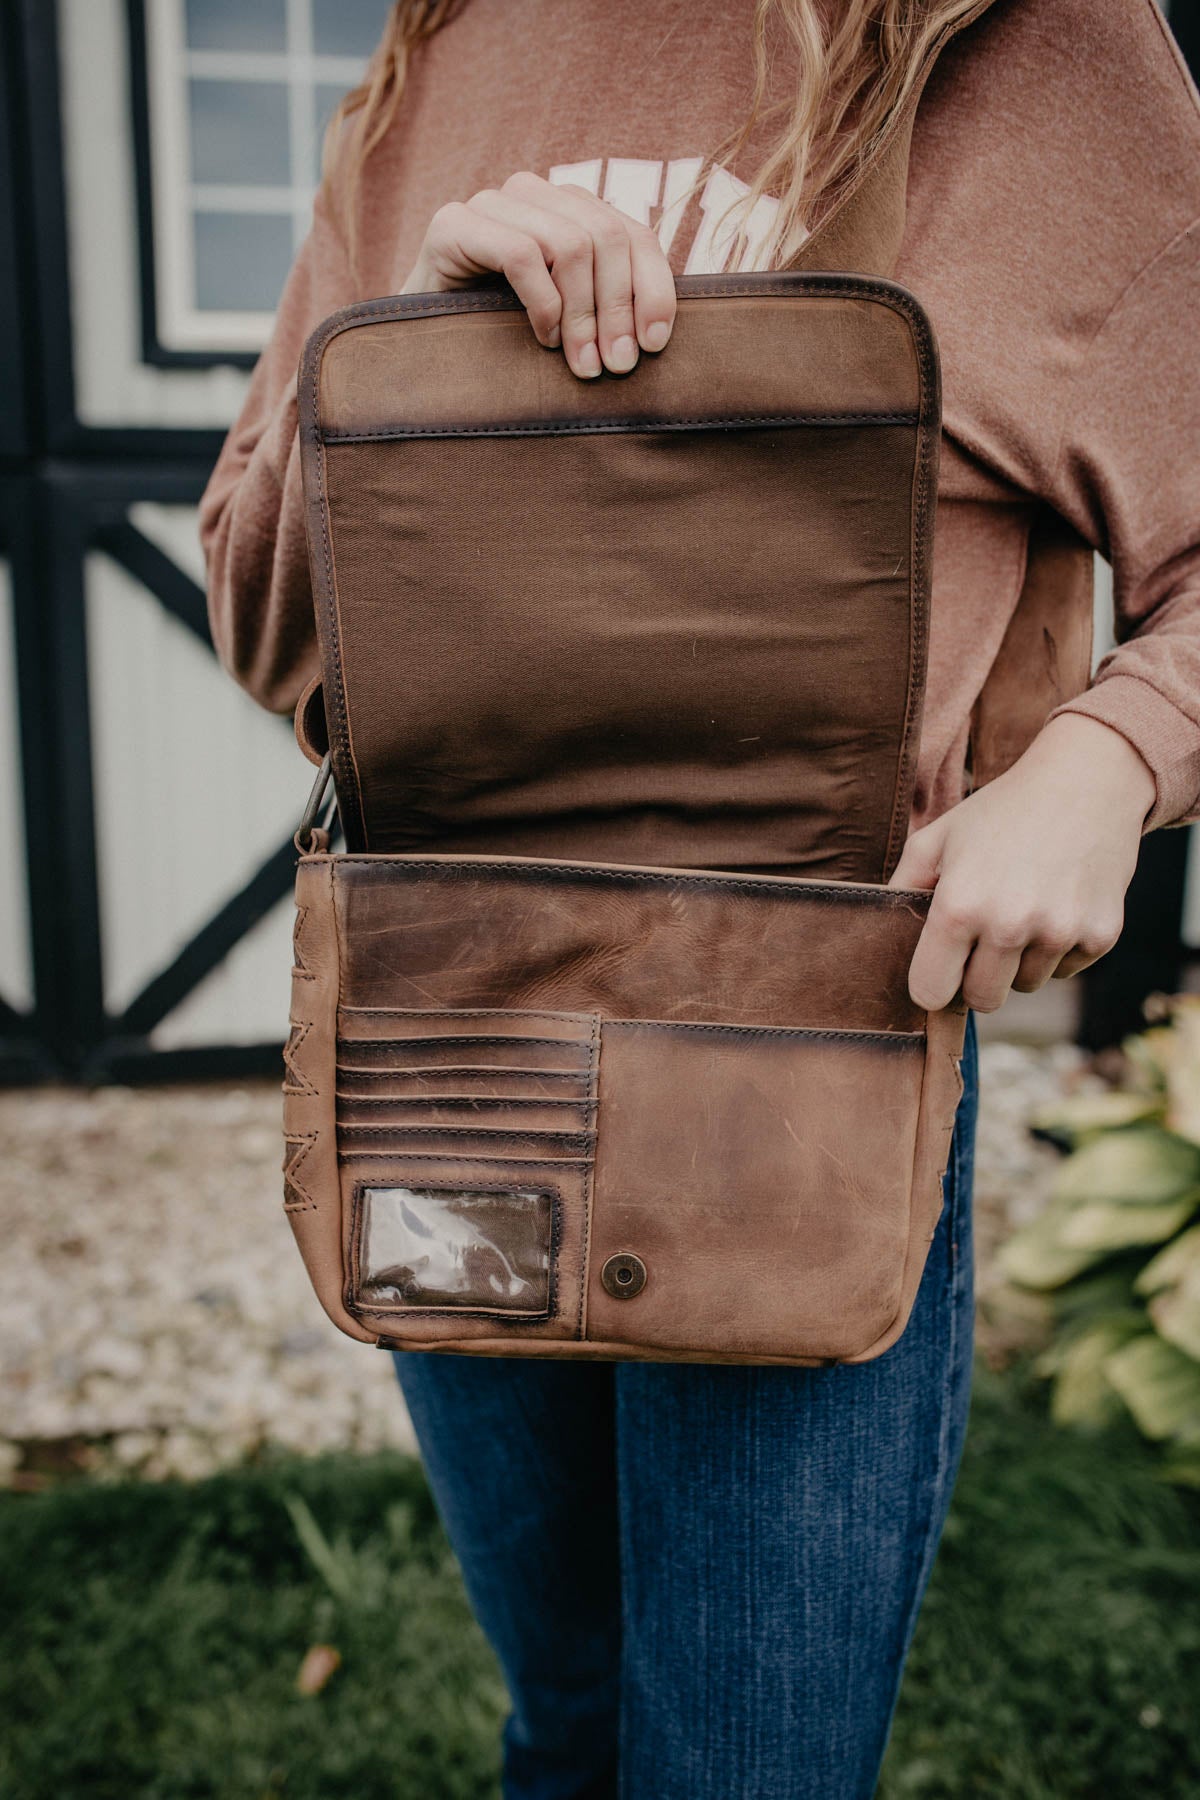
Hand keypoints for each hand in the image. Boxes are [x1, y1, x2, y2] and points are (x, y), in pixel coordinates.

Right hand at [400, 171, 676, 379]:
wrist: (415, 349)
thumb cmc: (499, 340)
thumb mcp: (566, 322)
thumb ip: (606, 307)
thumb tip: (664, 334)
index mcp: (568, 210)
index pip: (632, 233)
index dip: (653, 288)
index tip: (656, 345)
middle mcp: (533, 194)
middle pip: (606, 236)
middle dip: (618, 308)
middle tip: (616, 367)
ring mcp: (491, 203)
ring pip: (570, 243)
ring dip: (583, 314)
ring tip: (581, 364)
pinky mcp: (453, 223)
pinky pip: (522, 254)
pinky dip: (543, 303)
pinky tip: (543, 339)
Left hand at [889, 715, 1156, 1012]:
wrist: (1087, 781)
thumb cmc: (1002, 810)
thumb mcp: (939, 838)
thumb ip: (904, 887)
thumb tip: (882, 932)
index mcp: (958, 906)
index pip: (932, 994)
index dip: (933, 985)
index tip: (941, 970)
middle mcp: (1008, 925)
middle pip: (982, 1000)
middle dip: (978, 979)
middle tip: (984, 939)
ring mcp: (1059, 932)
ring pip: (1027, 985)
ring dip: (1021, 961)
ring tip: (1025, 908)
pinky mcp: (1101, 934)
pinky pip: (1066, 970)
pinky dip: (1059, 949)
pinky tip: (1058, 903)